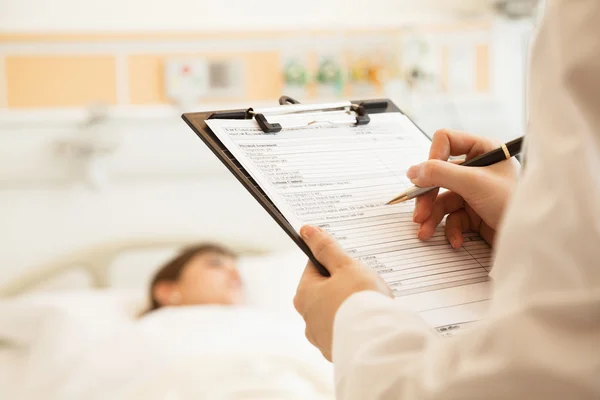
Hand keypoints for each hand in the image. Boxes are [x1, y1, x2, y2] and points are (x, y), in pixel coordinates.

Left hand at [294, 225, 391, 360]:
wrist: (379, 342)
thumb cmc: (360, 300)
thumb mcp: (345, 266)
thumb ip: (326, 248)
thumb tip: (307, 231)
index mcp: (304, 294)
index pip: (314, 267)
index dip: (334, 260)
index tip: (350, 262)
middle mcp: (307, 318)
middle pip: (324, 290)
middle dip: (343, 284)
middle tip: (364, 282)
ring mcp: (321, 337)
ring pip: (335, 311)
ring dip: (349, 306)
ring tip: (371, 303)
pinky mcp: (337, 351)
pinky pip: (346, 331)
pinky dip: (355, 324)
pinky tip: (370, 321)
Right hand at [408, 129, 519, 246]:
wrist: (534, 239)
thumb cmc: (513, 203)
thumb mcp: (474, 183)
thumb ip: (440, 173)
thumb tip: (413, 171)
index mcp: (482, 149)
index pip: (445, 141)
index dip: (432, 159)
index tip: (425, 178)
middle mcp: (477, 168)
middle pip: (437, 175)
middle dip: (427, 198)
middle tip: (419, 214)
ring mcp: (474, 191)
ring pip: (441, 200)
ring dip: (432, 218)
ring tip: (426, 233)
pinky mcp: (474, 212)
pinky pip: (452, 218)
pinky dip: (451, 230)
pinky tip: (456, 241)